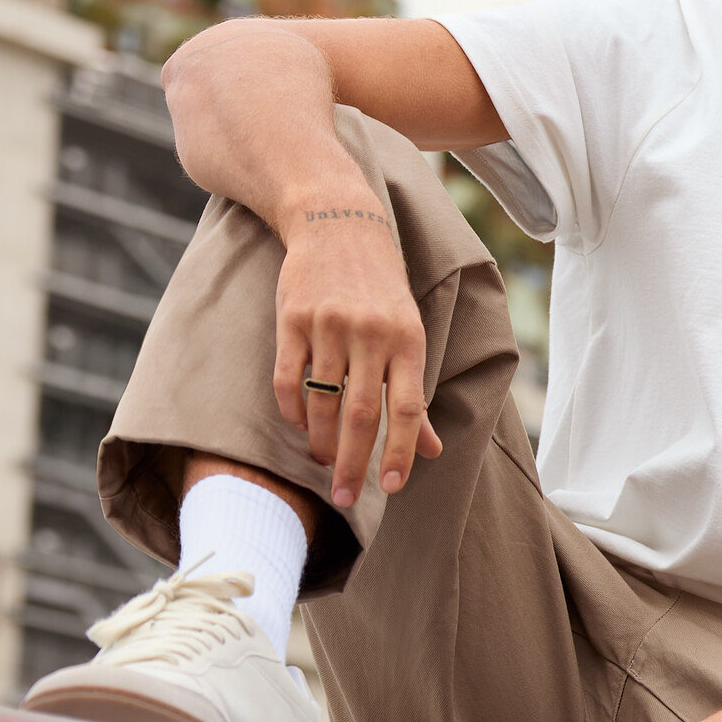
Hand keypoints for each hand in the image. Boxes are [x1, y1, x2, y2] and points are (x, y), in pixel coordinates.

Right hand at [271, 188, 443, 508]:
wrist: (339, 224)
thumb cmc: (382, 289)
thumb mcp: (409, 333)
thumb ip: (416, 393)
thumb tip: (433, 450)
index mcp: (408, 339)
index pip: (407, 408)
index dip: (401, 452)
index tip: (392, 488)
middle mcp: (371, 334)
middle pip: (360, 414)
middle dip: (352, 463)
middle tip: (344, 497)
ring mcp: (329, 326)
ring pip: (321, 401)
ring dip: (320, 441)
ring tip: (323, 461)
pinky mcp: (292, 319)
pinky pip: (288, 378)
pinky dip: (293, 410)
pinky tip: (301, 426)